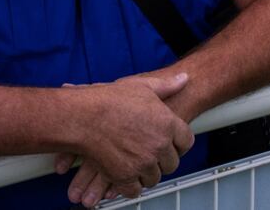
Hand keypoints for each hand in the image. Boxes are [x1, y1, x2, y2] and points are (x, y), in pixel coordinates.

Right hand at [57, 72, 194, 206]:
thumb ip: (166, 86)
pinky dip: (130, 186)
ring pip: (154, 178)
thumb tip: (184, 79)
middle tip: (152, 156)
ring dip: (147, 174)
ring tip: (137, 164)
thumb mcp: (142, 87)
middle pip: (172, 163)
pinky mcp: (125, 176)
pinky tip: (126, 176)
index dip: (179, 144)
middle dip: (163, 161)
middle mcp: (159, 145)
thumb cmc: (110, 100)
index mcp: (168, 124)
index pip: (187, 142)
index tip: (171, 145)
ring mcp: (143, 162)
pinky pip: (135, 190)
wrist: (83, 116)